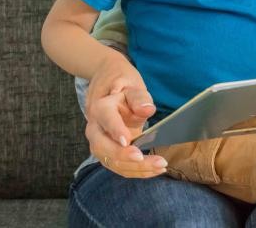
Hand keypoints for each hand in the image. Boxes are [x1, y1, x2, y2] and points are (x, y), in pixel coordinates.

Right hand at [85, 53, 166, 176]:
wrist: (109, 86)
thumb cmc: (122, 84)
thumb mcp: (132, 84)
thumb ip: (139, 97)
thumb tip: (147, 110)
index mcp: (100, 107)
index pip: (106, 120)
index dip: (115, 131)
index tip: (127, 141)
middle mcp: (95, 128)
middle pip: (102, 147)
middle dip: (123, 156)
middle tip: (144, 158)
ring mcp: (99, 142)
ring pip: (110, 161)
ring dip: (134, 168)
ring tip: (160, 166)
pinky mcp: (107, 152)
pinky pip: (118, 166)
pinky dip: (136, 171)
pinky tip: (154, 169)